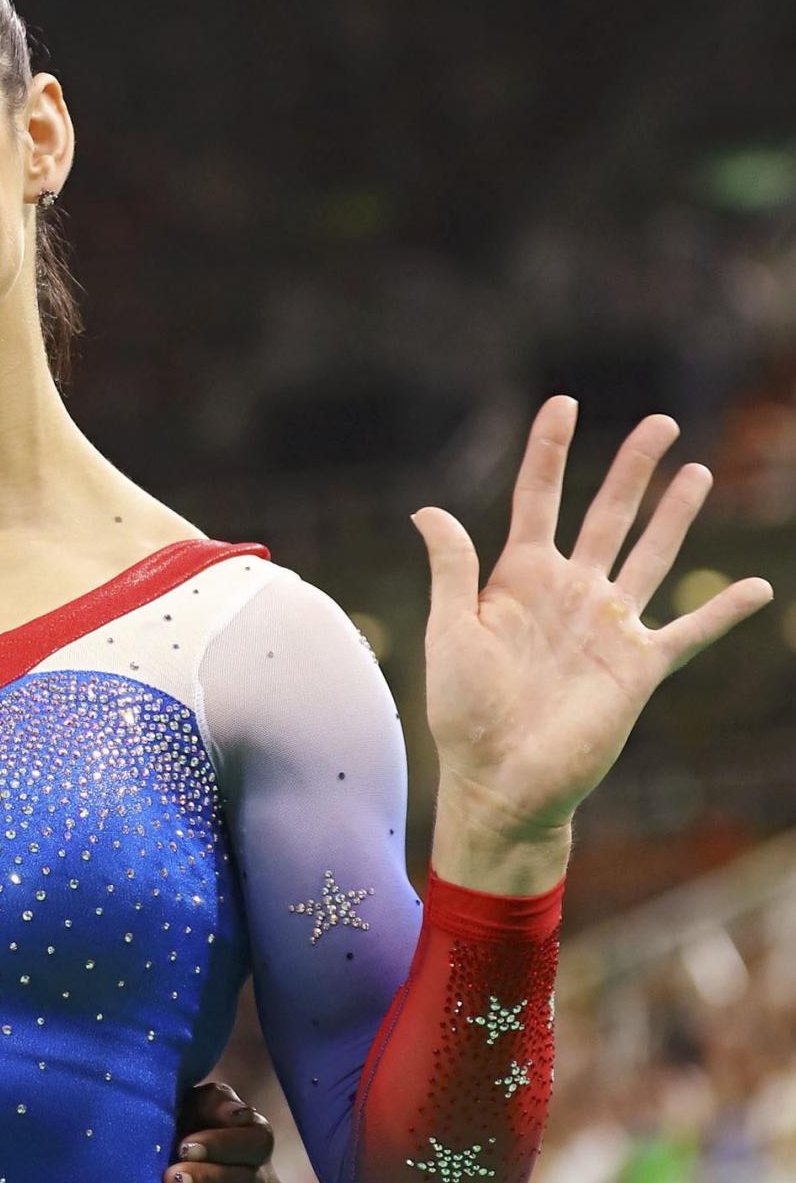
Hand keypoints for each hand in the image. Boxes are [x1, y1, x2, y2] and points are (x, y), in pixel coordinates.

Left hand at [166, 1081, 280, 1182]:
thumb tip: (240, 1114)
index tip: (185, 1147)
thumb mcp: (188, 1103)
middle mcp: (259, 1180)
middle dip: (209, 1181)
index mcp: (254, 1141)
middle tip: (172, 1180)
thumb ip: (215, 1103)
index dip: (223, 1145)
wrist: (146, 1159)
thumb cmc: (173, 1122)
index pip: (258, 1142)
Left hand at [413, 400, 772, 879]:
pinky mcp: (639, 666)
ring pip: (651, 555)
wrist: (501, 780)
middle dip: (631, 468)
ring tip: (698, 472)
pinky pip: (690, 630)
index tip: (562, 402)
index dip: (549, 451)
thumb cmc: (463, 712)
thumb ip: (452, 570)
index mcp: (519, 580)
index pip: (539, 499)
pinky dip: (723, 610)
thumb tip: (427, 510)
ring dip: (675, 515)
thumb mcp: (450, 633)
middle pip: (607, 515)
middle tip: (658, 423)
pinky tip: (755, 588)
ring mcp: (608, 626)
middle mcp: (569, 593)